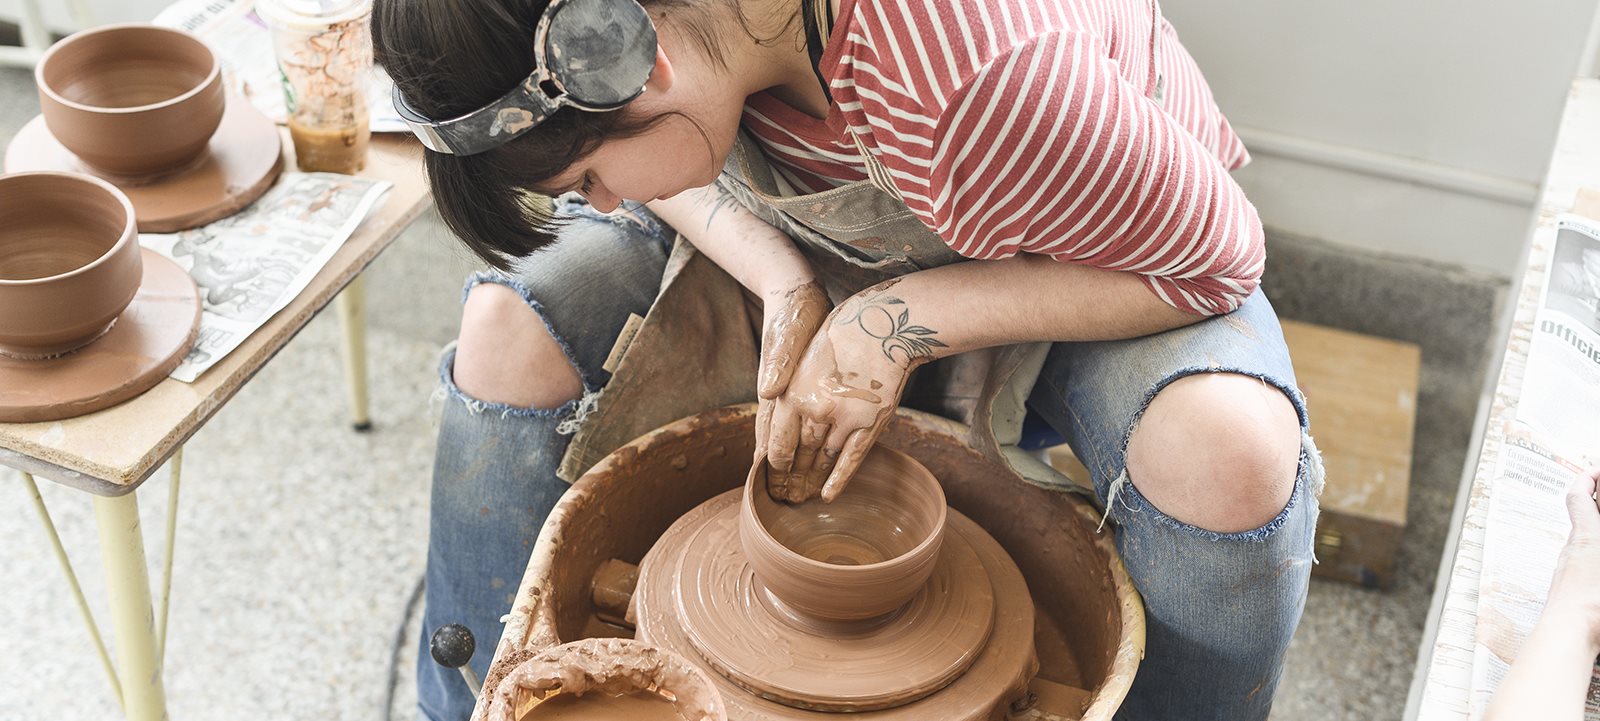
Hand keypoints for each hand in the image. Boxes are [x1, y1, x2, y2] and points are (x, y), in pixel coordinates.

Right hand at [753, 280, 829, 484]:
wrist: (794, 289)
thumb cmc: (794, 311)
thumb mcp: (789, 335)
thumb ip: (779, 362)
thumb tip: (768, 392)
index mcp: (775, 390)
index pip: (767, 437)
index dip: (770, 466)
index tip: (771, 491)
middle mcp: (778, 396)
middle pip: (775, 443)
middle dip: (780, 474)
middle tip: (788, 502)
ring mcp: (788, 391)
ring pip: (785, 435)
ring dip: (791, 461)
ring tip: (798, 486)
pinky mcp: (800, 383)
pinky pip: (797, 420)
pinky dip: (800, 439)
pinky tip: (809, 449)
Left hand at [756, 283, 943, 502]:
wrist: (879, 325)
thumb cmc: (839, 336)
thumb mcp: (801, 357)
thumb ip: (786, 387)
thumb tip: (770, 406)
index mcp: (791, 395)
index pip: (777, 445)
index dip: (773, 468)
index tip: (770, 479)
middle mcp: (814, 411)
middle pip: (798, 457)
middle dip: (789, 480)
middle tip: (783, 497)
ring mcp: (844, 419)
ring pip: (822, 460)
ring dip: (811, 482)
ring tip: (802, 497)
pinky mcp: (870, 422)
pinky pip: (850, 458)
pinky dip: (838, 479)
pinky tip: (827, 496)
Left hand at [1546, 467, 1599, 653]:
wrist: (1566, 636)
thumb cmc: (1594, 605)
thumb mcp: (1596, 551)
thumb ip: (1593, 530)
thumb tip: (1592, 531)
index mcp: (1586, 538)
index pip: (1579, 497)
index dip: (1587, 479)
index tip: (1597, 470)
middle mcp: (1571, 551)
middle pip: (1582, 519)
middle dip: (1598, 508)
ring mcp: (1567, 571)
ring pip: (1583, 543)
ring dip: (1597, 534)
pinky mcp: (1567, 590)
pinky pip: (1582, 564)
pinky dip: (1594, 557)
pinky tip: (1597, 565)